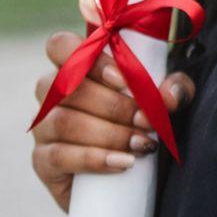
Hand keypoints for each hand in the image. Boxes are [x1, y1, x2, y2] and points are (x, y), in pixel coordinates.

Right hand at [30, 0, 196, 212]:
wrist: (129, 172)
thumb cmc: (142, 119)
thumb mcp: (163, 98)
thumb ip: (174, 87)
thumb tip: (170, 95)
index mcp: (76, 63)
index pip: (60, 45)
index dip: (89, 59)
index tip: (124, 79)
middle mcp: (52, 91)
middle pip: (67, 86)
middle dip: (114, 104)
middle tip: (146, 119)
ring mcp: (43, 126)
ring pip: (65, 121)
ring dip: (109, 133)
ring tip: (143, 144)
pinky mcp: (42, 161)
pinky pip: (60, 156)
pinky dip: (95, 159)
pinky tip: (123, 162)